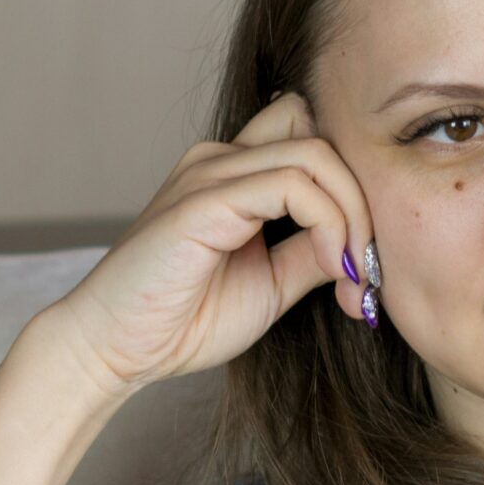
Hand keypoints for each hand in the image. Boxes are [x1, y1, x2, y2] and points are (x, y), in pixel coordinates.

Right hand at [44, 88, 377, 395]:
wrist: (114, 349)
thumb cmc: (181, 321)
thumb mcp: (272, 284)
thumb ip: (313, 254)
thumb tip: (365, 244)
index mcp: (234, 173)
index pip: (314, 137)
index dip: (354, 188)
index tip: (365, 265)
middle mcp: (221, 159)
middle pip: (322, 135)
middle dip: (363, 199)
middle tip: (369, 270)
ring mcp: (210, 173)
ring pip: (316, 154)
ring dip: (352, 216)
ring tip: (354, 275)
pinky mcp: (203, 200)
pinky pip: (291, 185)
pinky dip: (329, 224)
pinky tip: (333, 269)